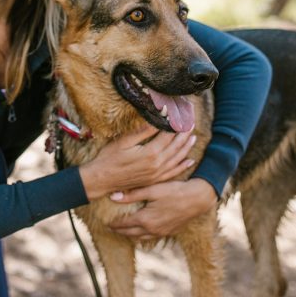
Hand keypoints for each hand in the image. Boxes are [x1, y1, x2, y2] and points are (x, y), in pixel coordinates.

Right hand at [79, 125, 196, 200]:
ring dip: (187, 147)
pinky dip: (182, 166)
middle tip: (192, 122)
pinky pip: (173, 173)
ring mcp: (157, 174)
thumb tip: (157, 120)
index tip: (182, 115)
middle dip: (184, 133)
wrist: (102, 180)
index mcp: (150, 153)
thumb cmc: (109, 158)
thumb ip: (143, 131)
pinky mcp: (154, 180)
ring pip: (177, 159)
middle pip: (176, 146)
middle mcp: (157, 165)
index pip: (168, 136)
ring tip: (193, 137)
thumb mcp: (124, 141)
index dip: (176, 124)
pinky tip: (189, 161)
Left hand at [107, 178, 216, 239]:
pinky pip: (150, 238)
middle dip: (118, 230)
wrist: (197, 199)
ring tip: (122, 230)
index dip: (113, 223)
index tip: (104, 221)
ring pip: (140, 238)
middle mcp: (151, 229)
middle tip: (109, 227)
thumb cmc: (175, 191)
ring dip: (129, 235)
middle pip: (129, 233)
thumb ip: (132, 194)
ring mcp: (161, 232)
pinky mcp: (169, 232)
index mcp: (145, 219)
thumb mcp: (152, 189)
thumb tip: (113, 197)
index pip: (123, 224)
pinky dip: (142, 236)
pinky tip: (140, 231)